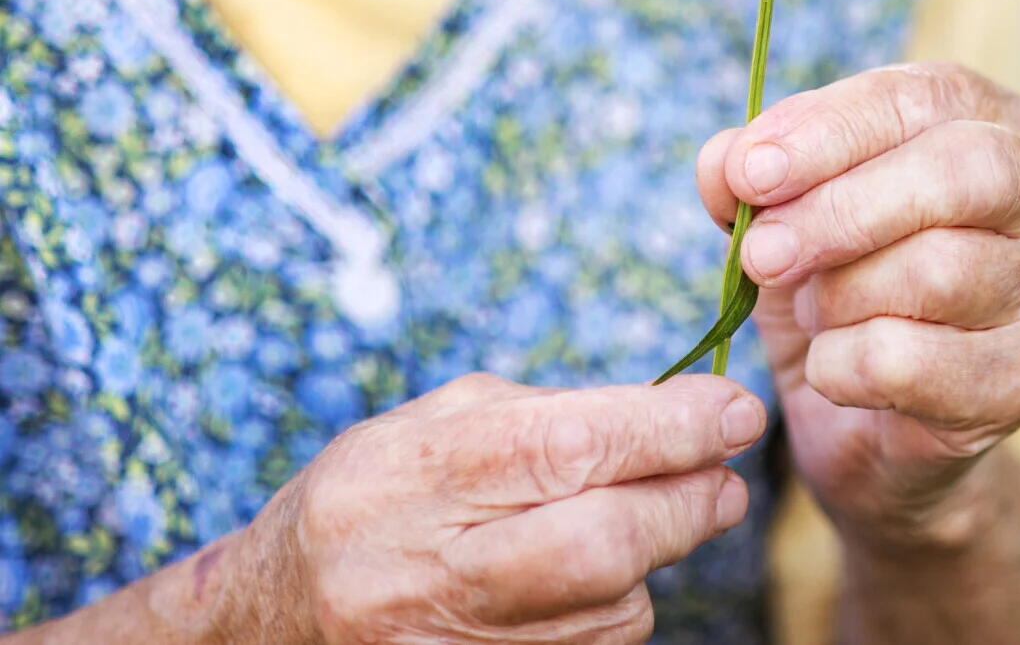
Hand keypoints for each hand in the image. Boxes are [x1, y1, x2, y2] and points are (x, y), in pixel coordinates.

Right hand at [248, 372, 764, 643]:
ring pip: (608, 612)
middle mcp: (419, 571)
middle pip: (600, 543)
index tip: (735, 410)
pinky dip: (612, 614)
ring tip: (638, 526)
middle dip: (687, 505)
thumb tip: (684, 412)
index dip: (669, 428)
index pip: (566, 446)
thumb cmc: (374, 499)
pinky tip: (588, 586)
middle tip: (726, 479)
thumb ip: (550, 414)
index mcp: (409, 475)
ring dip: (652, 565)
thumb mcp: (435, 427)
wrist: (271, 622)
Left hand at [695, 62, 1019, 545]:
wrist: (876, 428)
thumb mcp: (791, 216)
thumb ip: (756, 174)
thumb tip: (726, 161)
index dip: (829, 130)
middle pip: (960, 173)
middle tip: (763, 253)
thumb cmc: (845, 289)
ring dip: (842, 297)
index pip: (921, 99)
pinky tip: (832, 369)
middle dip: (844, 210)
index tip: (750, 172)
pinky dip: (848, 367)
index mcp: (996, 122)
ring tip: (813, 313)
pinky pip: (920, 363)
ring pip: (941, 271)